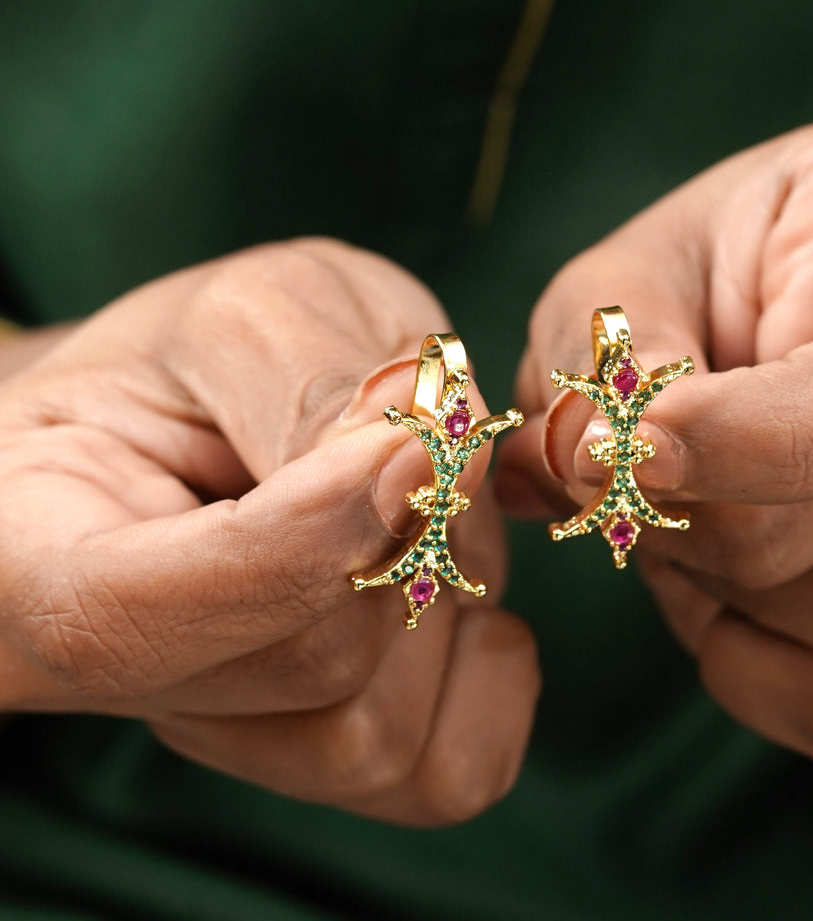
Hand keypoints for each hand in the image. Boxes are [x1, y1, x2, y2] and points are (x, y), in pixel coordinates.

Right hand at [0, 238, 538, 824]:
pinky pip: (445, 776)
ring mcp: (228, 738)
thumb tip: (421, 456)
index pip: (135, 623)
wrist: (208, 413)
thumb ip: (315, 382)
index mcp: (28, 570)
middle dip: (406, 532)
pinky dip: (485, 673)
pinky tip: (448, 592)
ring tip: (407, 507)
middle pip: (316, 665)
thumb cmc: (207, 357)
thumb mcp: (247, 316)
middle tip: (408, 439)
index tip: (406, 442)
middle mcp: (123, 690)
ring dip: (447, 591)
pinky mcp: (323, 763)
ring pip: (384, 730)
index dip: (300, 539)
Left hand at [501, 118, 812, 762]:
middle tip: (622, 481)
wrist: (743, 325)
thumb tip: (590, 459)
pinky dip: (752, 673)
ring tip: (670, 524)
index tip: (631, 452)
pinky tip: (705, 594)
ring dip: (732, 597)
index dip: (768, 437)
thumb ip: (606, 346)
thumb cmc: (688, 284)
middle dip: (707, 528)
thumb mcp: (625, 275)